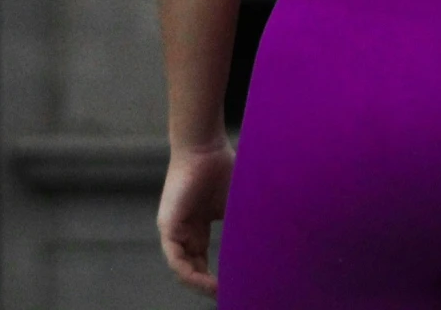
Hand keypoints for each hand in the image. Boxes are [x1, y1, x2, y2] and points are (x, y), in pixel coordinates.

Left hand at [157, 139, 233, 296]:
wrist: (205, 146)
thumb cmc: (223, 166)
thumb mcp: (237, 205)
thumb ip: (244, 224)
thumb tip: (271, 245)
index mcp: (198, 226)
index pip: (203, 261)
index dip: (217, 278)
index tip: (236, 287)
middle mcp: (184, 231)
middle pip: (193, 269)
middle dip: (210, 287)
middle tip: (230, 296)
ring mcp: (174, 230)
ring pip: (184, 268)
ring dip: (201, 285)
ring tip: (220, 293)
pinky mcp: (169, 226)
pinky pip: (176, 259)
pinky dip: (191, 274)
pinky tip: (209, 282)